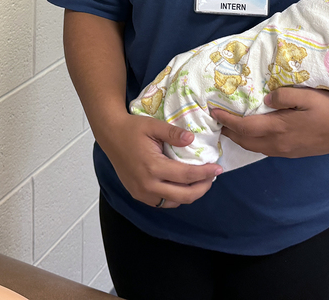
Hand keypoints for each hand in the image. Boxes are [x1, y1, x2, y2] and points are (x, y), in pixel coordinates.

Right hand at [98, 113, 221, 207]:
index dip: (205, 173)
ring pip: (174, 202)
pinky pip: (162, 202)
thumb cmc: (132, 128)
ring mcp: (141, 193)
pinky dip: (175, 197)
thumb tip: (192, 139)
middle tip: (212, 176)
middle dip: (202, 188)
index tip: (218, 168)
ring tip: (199, 181)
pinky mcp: (138, 194)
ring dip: (190, 194)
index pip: (186, 176)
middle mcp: (147, 185)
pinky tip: (182, 185)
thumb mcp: (154, 126)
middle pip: (184, 195)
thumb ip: (174, 133)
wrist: (110, 135)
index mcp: (152, 167)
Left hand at [210, 87, 328, 157]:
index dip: (227, 120)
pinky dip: (254, 143)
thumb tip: (265, 101)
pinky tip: (254, 135)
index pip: (245, 127)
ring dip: (240, 139)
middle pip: (246, 142)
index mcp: (280, 129)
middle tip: (217, 120)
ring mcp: (287, 151)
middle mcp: (280, 144)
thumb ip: (283, 97)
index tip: (214, 111)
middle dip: (229, 132)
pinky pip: (267, 150)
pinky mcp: (295, 153)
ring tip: (231, 128)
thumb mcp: (307, 96)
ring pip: (256, 148)